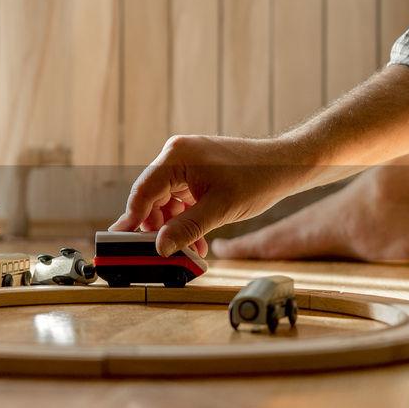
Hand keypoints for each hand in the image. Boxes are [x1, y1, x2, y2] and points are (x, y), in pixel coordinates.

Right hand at [110, 135, 311, 256]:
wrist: (286, 166)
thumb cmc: (257, 179)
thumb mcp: (218, 210)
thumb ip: (185, 229)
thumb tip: (160, 247)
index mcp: (176, 156)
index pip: (142, 191)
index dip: (132, 220)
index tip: (122, 242)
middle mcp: (176, 155)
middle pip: (151, 198)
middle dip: (158, 228)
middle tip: (161, 253)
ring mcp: (186, 162)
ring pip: (166, 201)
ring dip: (174, 227)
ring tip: (188, 249)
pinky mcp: (197, 171)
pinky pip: (181, 198)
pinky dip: (186, 219)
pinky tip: (196, 239)